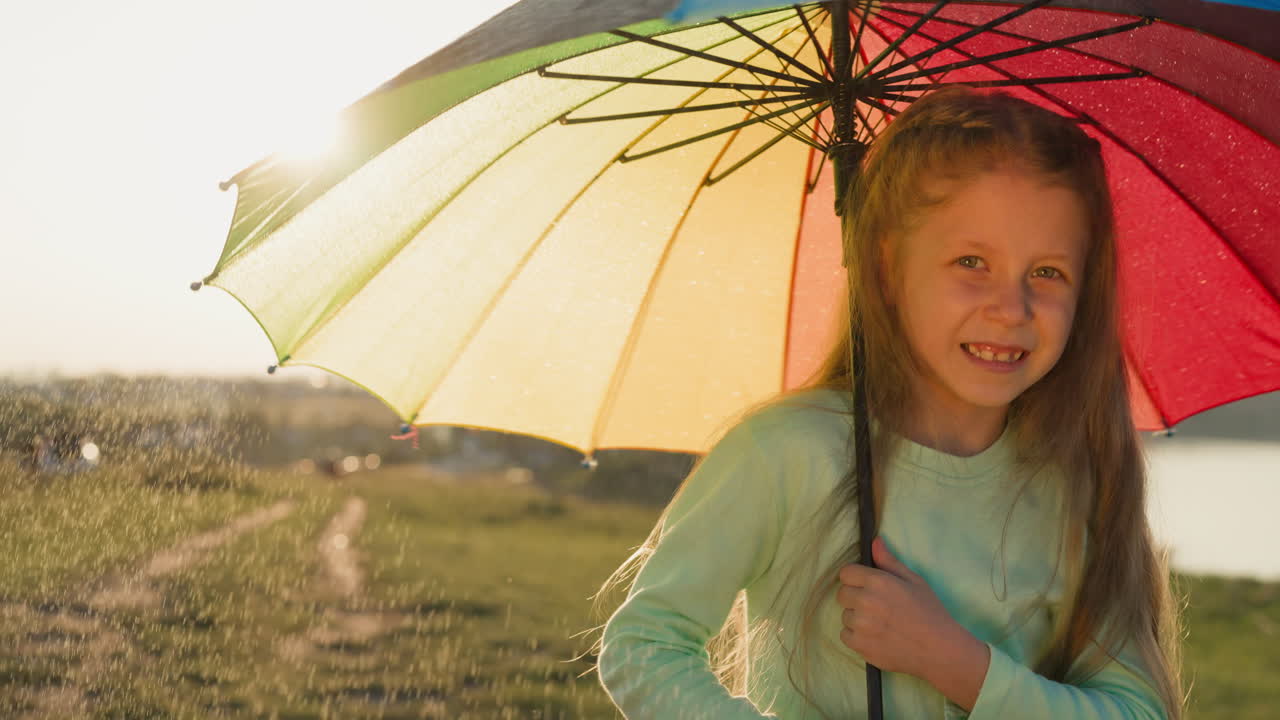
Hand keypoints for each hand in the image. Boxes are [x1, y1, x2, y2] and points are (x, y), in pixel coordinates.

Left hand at [836, 536, 974, 682]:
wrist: (938, 649)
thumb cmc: (929, 612)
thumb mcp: (914, 581)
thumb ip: (889, 561)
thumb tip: (874, 542)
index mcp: (877, 582)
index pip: (846, 573)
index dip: (856, 578)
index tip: (866, 586)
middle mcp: (865, 601)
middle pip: (842, 594)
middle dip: (855, 597)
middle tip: (875, 606)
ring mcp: (861, 625)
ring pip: (845, 616)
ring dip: (857, 618)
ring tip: (879, 623)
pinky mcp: (860, 646)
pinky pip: (845, 635)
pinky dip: (856, 636)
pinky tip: (875, 636)